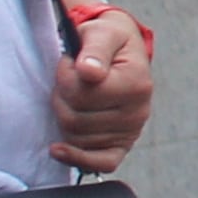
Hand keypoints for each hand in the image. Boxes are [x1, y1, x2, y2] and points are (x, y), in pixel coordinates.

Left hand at [46, 0, 152, 173]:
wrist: (121, 48)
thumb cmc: (108, 40)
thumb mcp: (102, 33)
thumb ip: (94, 50)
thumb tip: (89, 72)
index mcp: (136, 83)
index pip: (82, 94)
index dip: (65, 76)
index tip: (70, 62)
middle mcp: (138, 111)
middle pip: (75, 119)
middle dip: (62, 97)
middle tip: (69, 78)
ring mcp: (131, 130)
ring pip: (76, 137)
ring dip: (64, 116)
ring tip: (74, 95)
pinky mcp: (122, 145)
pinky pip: (100, 163)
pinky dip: (77, 159)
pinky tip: (59, 149)